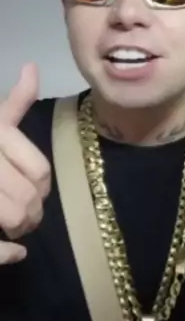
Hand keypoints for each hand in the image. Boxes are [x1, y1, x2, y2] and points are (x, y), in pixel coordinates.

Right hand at [0, 64, 50, 263]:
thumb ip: (12, 102)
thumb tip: (32, 68)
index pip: (39, 171)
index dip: (42, 187)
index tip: (36, 191)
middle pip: (28, 198)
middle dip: (32, 212)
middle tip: (27, 216)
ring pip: (13, 216)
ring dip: (19, 228)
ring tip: (14, 227)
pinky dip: (6, 253)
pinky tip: (16, 253)